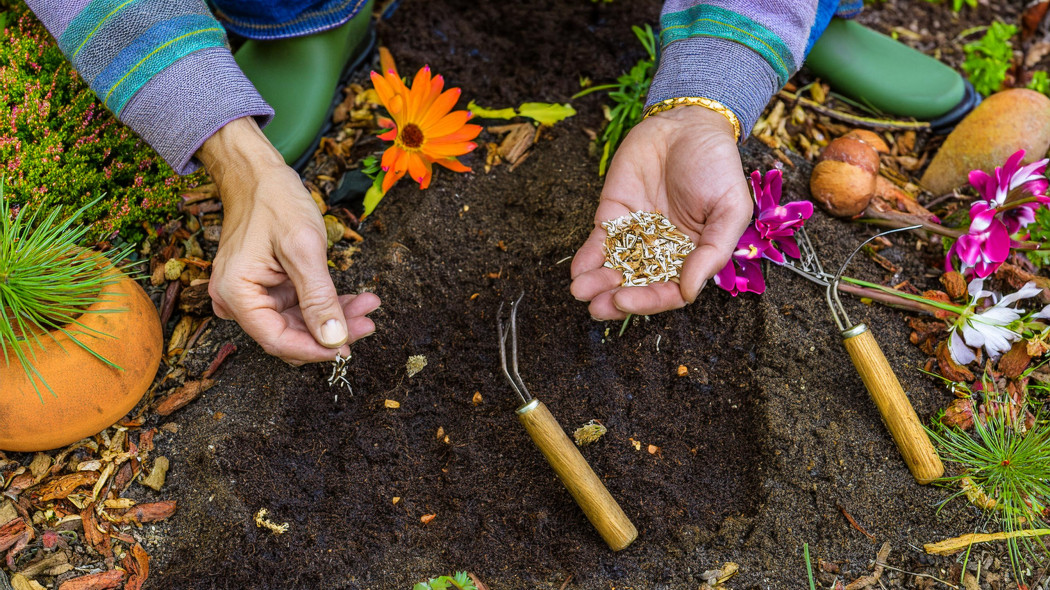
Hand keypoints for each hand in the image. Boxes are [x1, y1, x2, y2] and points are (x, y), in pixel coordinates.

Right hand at [197, 117, 379, 364]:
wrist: (259, 175)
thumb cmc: (276, 202)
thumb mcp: (303, 248)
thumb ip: (318, 298)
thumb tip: (334, 340)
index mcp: (236, 293)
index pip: (277, 340)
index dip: (315, 350)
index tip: (348, 348)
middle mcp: (237, 301)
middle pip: (289, 335)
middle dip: (331, 333)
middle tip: (369, 322)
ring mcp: (252, 295)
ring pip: (298, 324)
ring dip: (334, 319)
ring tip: (368, 305)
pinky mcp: (267, 289)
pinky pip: (298, 308)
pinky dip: (326, 305)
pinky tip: (355, 299)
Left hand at [570, 105, 753, 319]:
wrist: (689, 122)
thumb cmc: (718, 166)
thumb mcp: (729, 210)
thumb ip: (712, 252)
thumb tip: (687, 292)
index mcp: (692, 258)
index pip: (668, 291)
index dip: (649, 300)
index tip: (628, 301)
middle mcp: (662, 252)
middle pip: (637, 285)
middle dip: (615, 299)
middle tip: (598, 308)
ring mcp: (635, 235)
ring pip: (614, 268)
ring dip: (597, 284)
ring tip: (581, 292)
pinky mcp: (614, 215)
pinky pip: (599, 242)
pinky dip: (587, 258)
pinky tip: (578, 271)